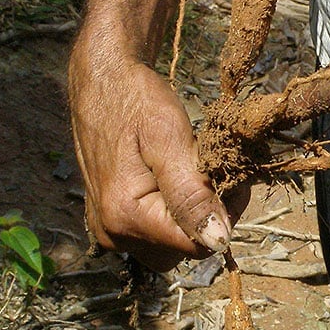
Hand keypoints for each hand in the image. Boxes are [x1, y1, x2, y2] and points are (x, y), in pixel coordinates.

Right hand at [69, 37, 247, 270]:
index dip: (223, 215)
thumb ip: (192, 194)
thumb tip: (219, 241)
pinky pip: (153, 231)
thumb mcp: (169, 139)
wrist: (102, 80)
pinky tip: (174, 178)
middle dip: (208, 216)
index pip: (197, 244)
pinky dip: (172, 211)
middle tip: (211, 169)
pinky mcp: (109, 218)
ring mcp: (107, 228)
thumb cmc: (136, 100)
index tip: (227, 176)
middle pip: (183, 249)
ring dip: (191, 214)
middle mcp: (112, 233)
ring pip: (170, 243)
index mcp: (125, 216)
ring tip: (192, 171)